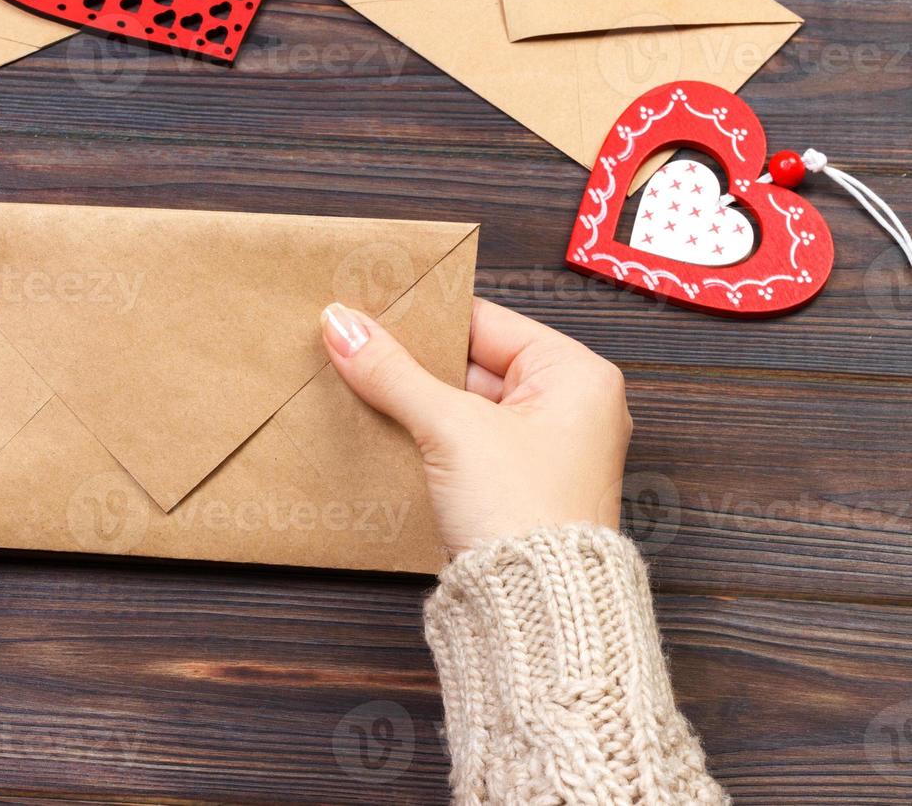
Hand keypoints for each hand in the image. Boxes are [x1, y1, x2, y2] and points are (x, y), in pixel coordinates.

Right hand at [321, 298, 629, 555]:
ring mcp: (543, 452)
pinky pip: (464, 444)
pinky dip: (426, 437)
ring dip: (414, 402)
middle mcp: (570, 409)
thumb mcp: (452, 428)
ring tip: (358, 384)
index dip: (425, 317)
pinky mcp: (517, 489)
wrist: (538, 611)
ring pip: (463, 406)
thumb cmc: (524, 513)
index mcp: (576, 375)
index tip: (371, 310)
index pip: (486, 322)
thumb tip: (344, 325)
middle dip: (414, 363)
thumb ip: (394, 373)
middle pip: (473, 364)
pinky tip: (382, 429)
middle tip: (354, 346)